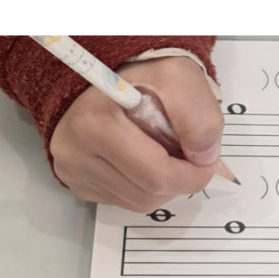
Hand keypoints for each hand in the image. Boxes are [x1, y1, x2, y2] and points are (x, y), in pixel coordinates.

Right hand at [49, 55, 223, 209]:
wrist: (108, 74)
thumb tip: (204, 159)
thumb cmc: (143, 76)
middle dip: (180, 180)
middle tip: (190, 157)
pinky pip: (124, 201)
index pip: (156, 174)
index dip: (192, 174)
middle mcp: (75, 152)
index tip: (205, 158)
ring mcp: (73, 170)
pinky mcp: (77, 182)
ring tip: (164, 153)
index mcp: (95, 124)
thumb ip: (200, 117)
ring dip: (164, 186)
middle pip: (149, 194)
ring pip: (139, 203)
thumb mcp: (179, 78)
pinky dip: (145, 187)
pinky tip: (144, 161)